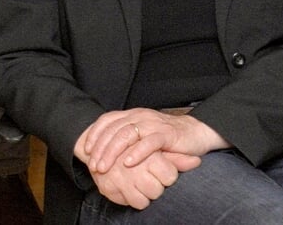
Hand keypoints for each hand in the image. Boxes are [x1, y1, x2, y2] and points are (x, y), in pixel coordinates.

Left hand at [76, 108, 225, 176]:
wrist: (196, 133)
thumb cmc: (166, 137)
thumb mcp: (142, 135)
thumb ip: (126, 138)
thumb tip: (103, 151)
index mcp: (132, 115)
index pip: (107, 120)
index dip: (94, 134)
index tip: (86, 151)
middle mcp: (140, 116)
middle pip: (113, 130)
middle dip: (100, 149)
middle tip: (94, 166)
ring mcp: (153, 124)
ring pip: (126, 135)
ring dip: (112, 152)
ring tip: (105, 167)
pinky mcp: (167, 134)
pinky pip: (149, 143)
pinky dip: (136, 153)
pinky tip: (128, 163)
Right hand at [89, 150, 198, 208]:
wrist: (99, 145)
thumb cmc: (133, 147)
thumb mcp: (157, 149)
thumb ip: (177, 158)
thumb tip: (197, 161)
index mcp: (148, 154)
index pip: (169, 176)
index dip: (167, 176)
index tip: (160, 172)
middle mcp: (134, 167)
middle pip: (157, 191)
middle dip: (155, 187)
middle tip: (148, 178)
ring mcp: (120, 178)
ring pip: (144, 200)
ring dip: (143, 195)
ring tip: (139, 183)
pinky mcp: (108, 187)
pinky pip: (129, 202)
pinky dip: (131, 199)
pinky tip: (128, 188)